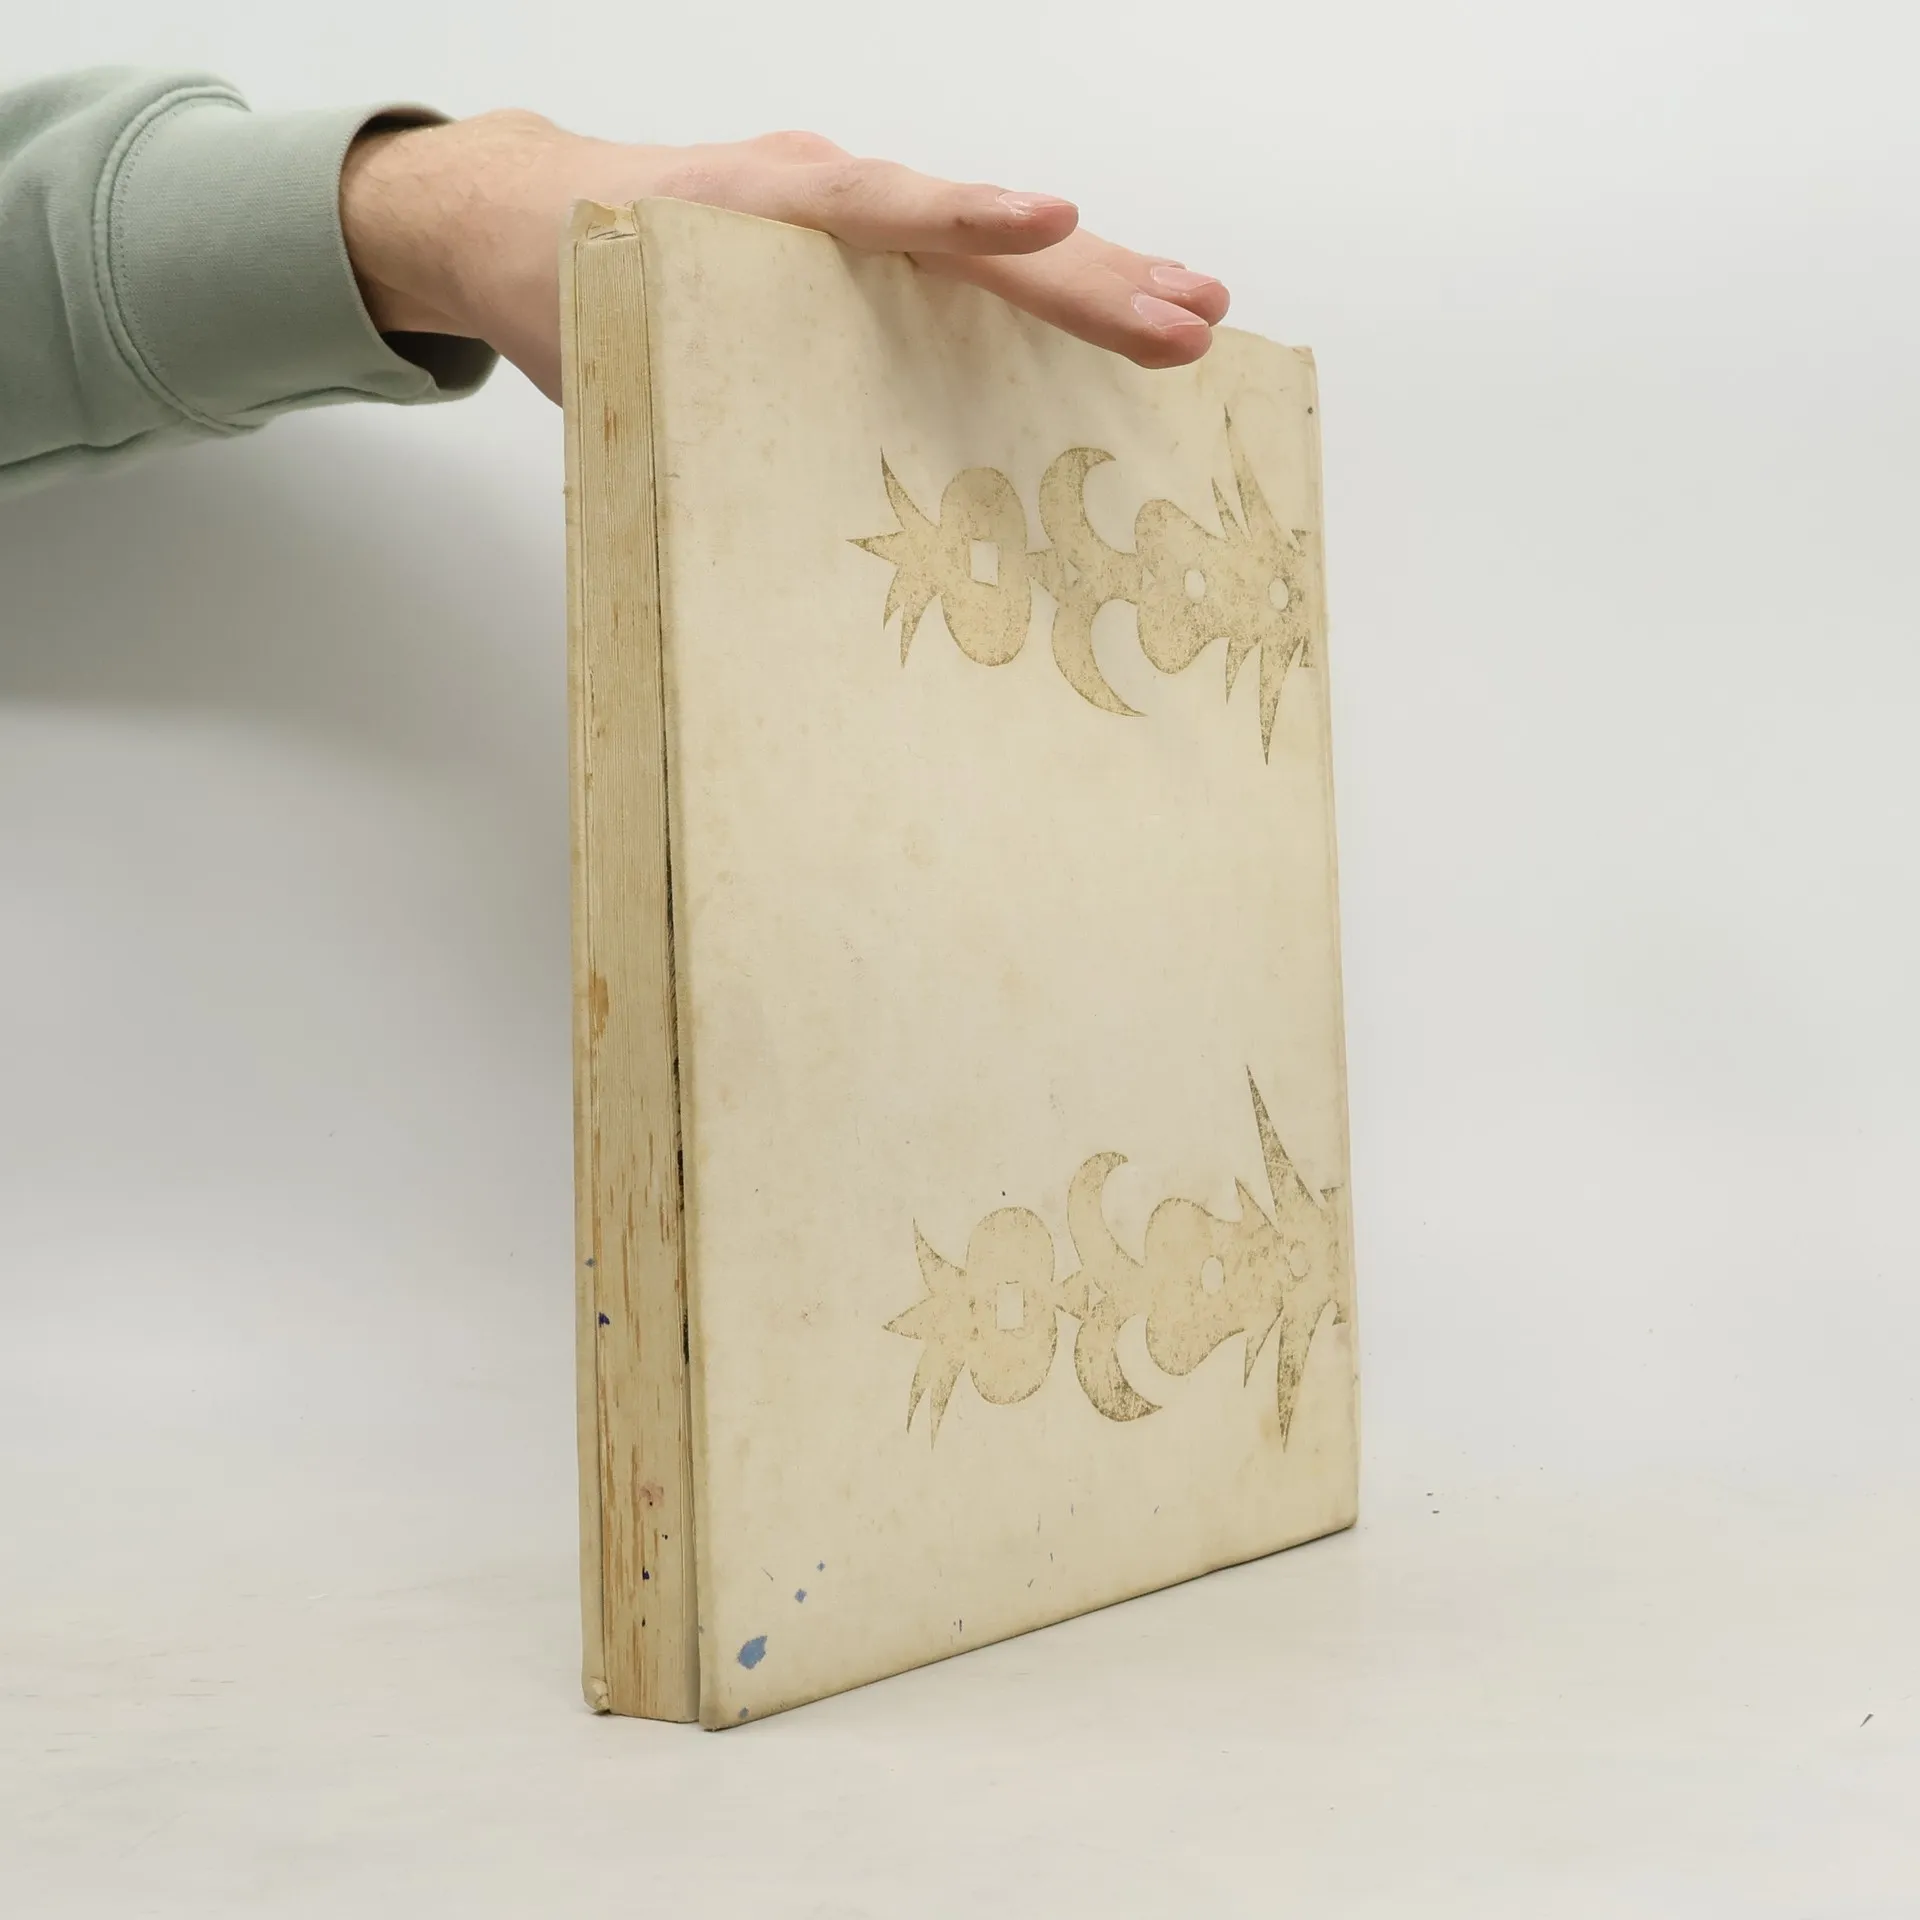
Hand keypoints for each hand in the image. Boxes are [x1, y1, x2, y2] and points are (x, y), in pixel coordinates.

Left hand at [339, 112, 1229, 401]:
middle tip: (1187, 319)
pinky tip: (1115, 305)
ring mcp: (846, 209)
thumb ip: (668, 413)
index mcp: (751, 209)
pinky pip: (964, 259)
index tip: (1047, 223)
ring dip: (1093, 277)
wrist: (516, 211)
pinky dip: (1042, 283)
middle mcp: (817, 193)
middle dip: (1087, 275)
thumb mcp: (602, 350)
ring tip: (1195, 313)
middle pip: (970, 230)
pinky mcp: (860, 238)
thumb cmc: (557, 281)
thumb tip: (724, 543)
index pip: (878, 208)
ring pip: (986, 243)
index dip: (965, 220)